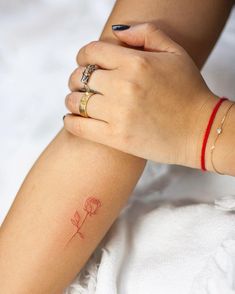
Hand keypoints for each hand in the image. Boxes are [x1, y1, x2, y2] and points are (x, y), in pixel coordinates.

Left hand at [64, 23, 218, 167]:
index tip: (84, 62)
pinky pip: (79, 127)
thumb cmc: (189, 91)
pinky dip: (70, 121)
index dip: (83, 55)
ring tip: (78, 102)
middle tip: (81, 85)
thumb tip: (116, 32)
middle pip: (80, 77)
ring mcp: (118, 114)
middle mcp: (123, 86)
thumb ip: (146, 33)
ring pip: (76, 101)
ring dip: (72, 100)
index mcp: (136, 63)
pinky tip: (72, 119)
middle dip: (77, 78)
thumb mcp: (175, 53)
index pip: (91, 52)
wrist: (199, 131)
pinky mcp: (117, 138)